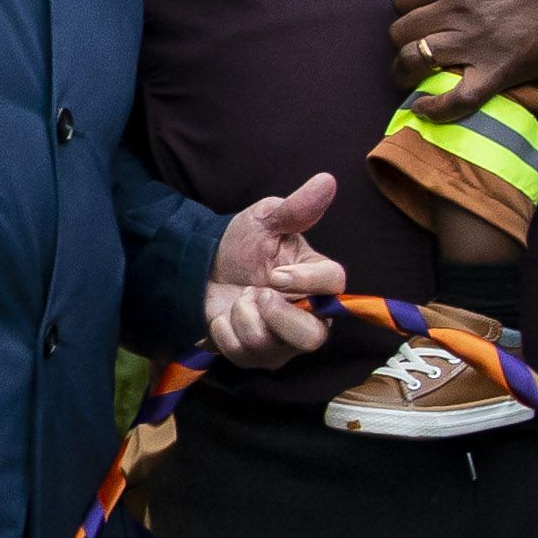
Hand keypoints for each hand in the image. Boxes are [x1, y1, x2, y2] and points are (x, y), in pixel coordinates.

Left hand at [201, 171, 343, 367]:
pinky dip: (224, 332)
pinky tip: (225, 317)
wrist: (203, 269)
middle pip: (312, 337)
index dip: (305, 282)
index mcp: (319, 278)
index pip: (334, 286)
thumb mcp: (264, 219)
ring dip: (242, 318)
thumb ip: (296, 208)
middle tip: (252, 294)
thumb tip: (326, 180)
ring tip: (238, 299)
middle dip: (274, 316)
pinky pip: (242, 354)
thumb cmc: (241, 244)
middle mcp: (311, 315)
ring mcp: (285, 341)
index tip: (273, 274)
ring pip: (272, 348)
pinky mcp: (260, 357)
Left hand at [387, 0, 537, 111]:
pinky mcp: (501, 68)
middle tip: (419, 47)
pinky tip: (424, 109)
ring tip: (412, 78)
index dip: (409, 9)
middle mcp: (458, 5)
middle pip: (402, 30)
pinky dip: (434, 108)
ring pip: (413, 61)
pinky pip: (454, 98)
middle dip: (405, 40)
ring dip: (406, 72)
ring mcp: (477, 39)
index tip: (420, 18)